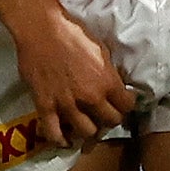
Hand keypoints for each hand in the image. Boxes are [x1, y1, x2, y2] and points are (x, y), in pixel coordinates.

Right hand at [13, 1, 136, 150]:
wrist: (42, 30)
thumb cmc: (73, 34)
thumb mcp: (101, 51)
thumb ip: (108, 73)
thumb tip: (114, 86)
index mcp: (108, 82)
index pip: (127, 106)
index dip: (126, 106)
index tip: (122, 103)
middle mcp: (90, 97)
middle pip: (110, 122)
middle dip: (111, 120)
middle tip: (105, 115)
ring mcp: (67, 104)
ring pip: (86, 132)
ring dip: (89, 131)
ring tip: (86, 125)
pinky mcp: (45, 106)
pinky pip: (54, 133)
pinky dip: (60, 140)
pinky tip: (65, 139)